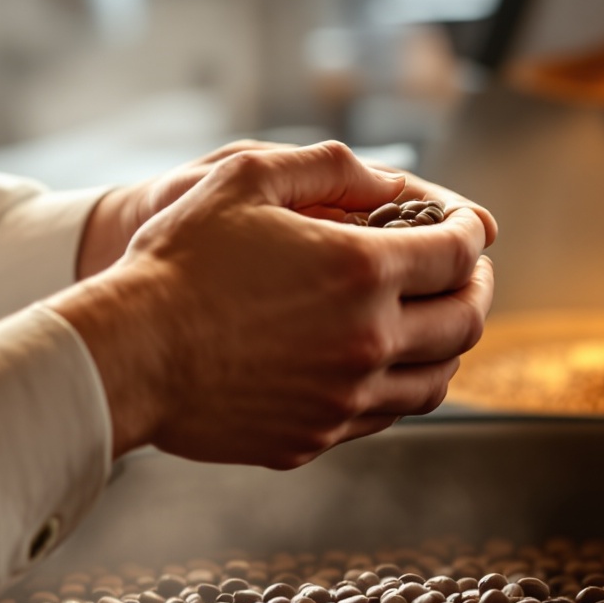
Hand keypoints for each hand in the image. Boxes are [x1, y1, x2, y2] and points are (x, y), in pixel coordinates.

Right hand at [55, 140, 494, 469]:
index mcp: (361, 272)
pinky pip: (385, 414)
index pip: (459, 254)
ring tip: (434, 320)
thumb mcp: (245, 177)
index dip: (474, 232)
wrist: (126, 353)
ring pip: (436, 380)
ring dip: (449, 344)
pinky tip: (378, 359)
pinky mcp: (315, 435)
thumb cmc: (179, 261)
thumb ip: (328, 167)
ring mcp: (344, 397)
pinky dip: (400, 383)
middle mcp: (367, 341)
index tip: (470, 225)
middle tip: (467, 271)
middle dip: (477, 287)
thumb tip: (390, 179)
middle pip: (465, 322)